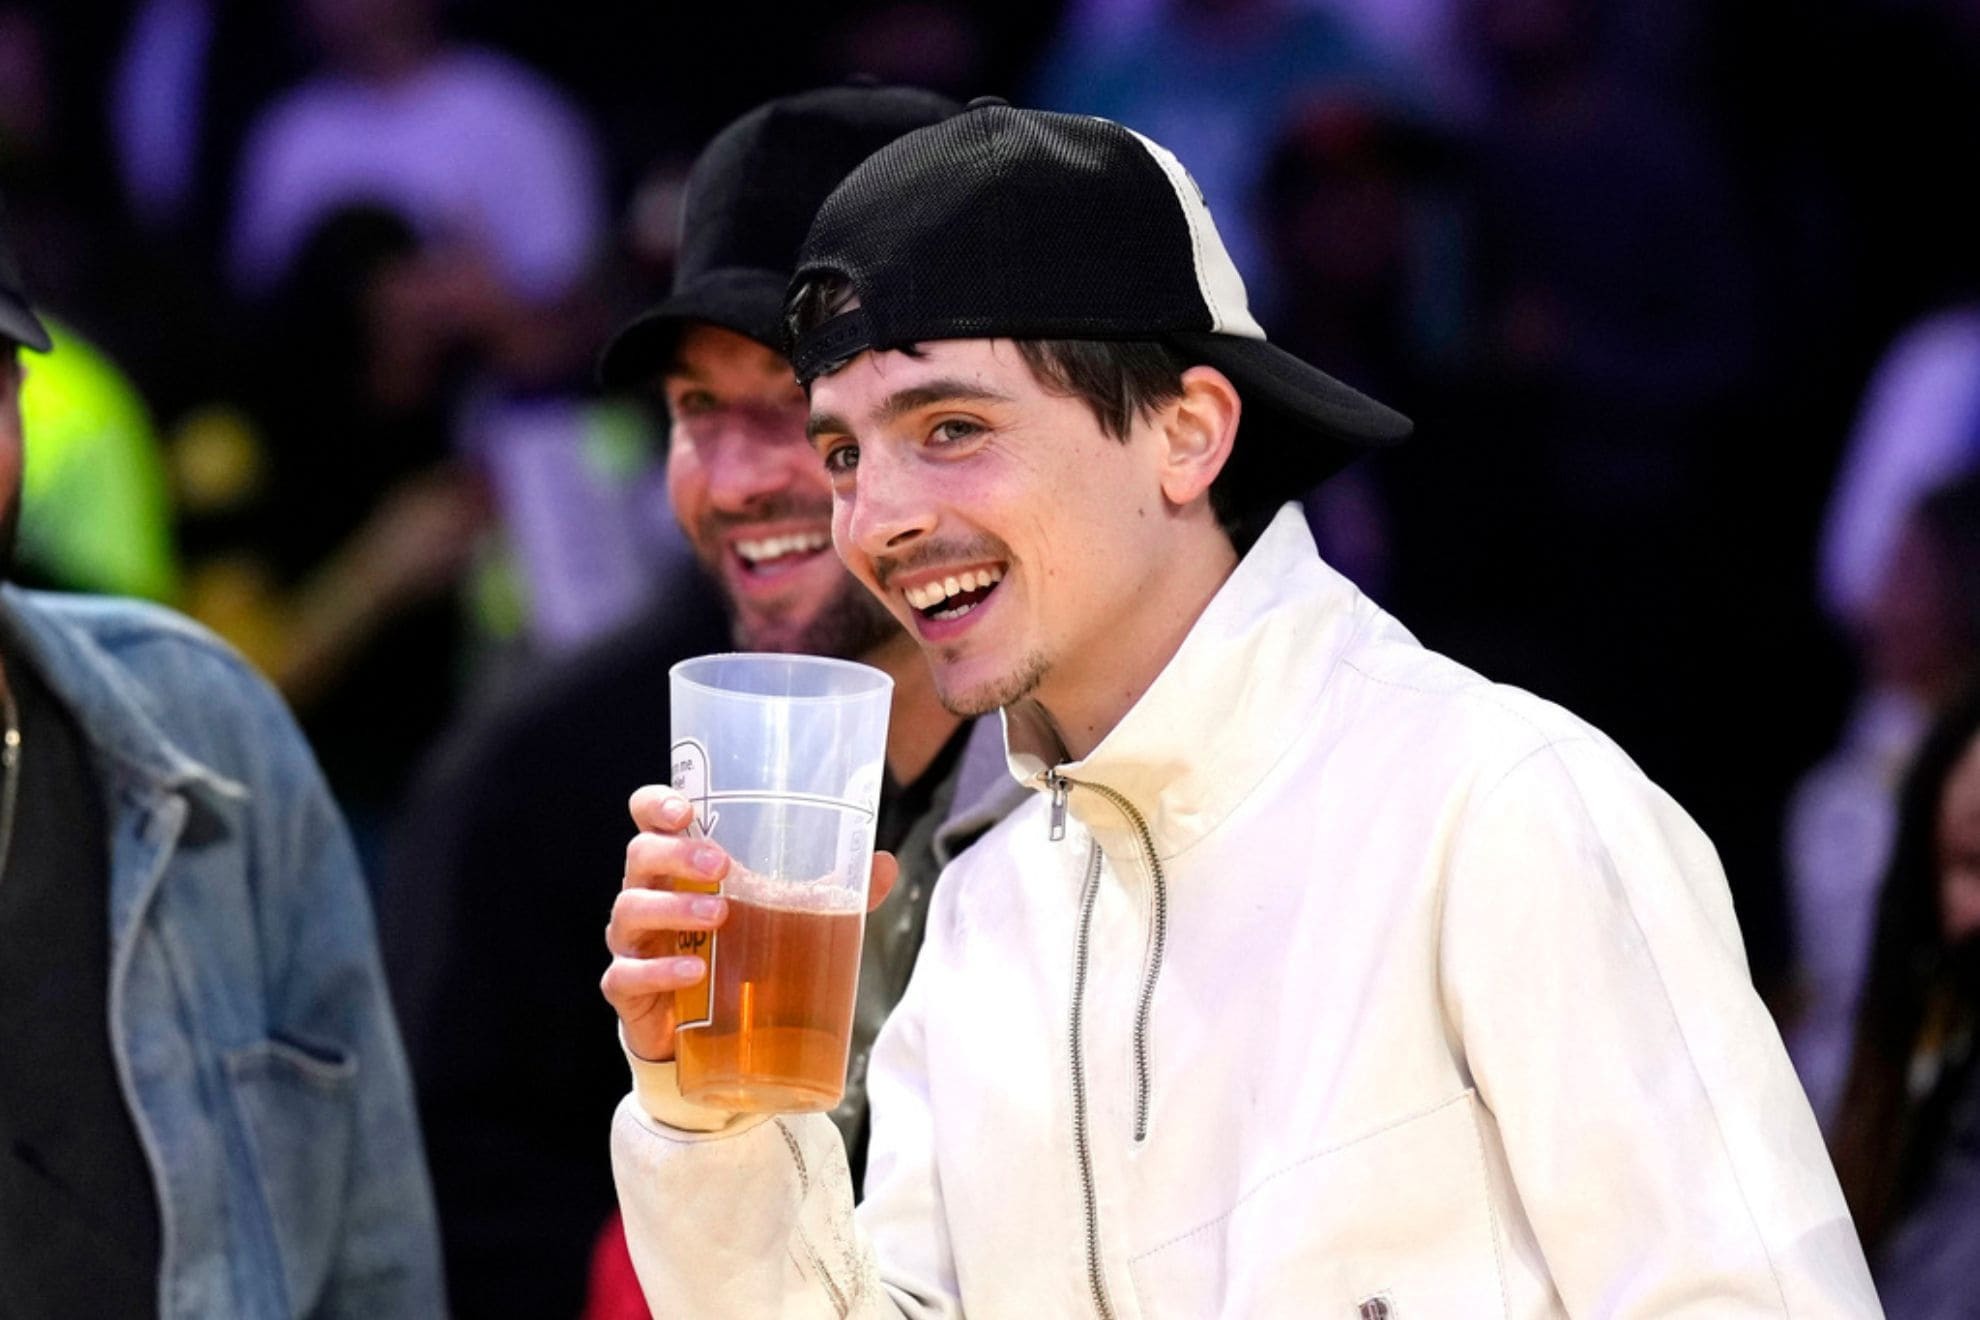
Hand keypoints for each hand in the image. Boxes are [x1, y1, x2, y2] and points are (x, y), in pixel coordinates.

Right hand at [601, 785, 899, 1063]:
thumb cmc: (740, 952)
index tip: (684, 811)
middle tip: (721, 867)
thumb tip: (882, 864)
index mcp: (678, 864)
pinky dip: (660, 971)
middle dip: (677, 855)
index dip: (657, 805)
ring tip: (719, 918)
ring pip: (630, 910)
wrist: (711, 1035)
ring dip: (673, 909)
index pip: (649, 817)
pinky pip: (628, 974)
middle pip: (640, 855)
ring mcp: (633, 942)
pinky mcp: (630, 989)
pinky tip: (694, 972)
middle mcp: (648, 893)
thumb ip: (829, 890)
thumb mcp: (786, 916)